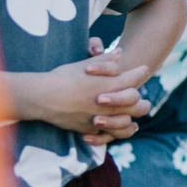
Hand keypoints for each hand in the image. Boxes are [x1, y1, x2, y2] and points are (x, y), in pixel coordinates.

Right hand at [21, 54, 149, 140]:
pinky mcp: (93, 129)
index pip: (133, 78)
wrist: (43, 98)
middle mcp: (110, 103)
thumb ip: (105, 61)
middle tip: (143, 98)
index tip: (142, 69)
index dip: (139, 72)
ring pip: (129, 122)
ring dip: (134, 117)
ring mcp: (102, 118)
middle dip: (141, 99)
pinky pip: (113, 134)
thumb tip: (120, 52)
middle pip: (137, 102)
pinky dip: (120, 131)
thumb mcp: (84, 65)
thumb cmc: (62, 77)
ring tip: (135, 114)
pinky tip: (124, 127)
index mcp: (110, 85)